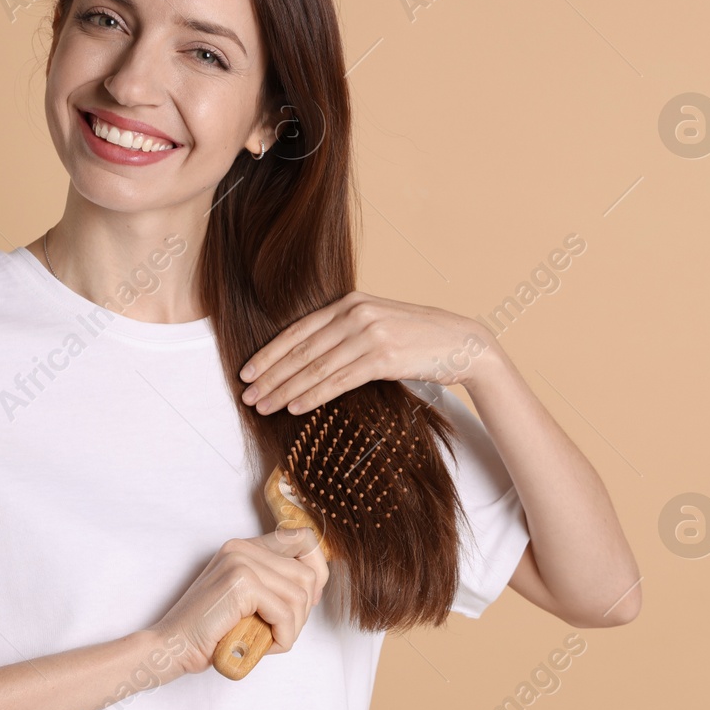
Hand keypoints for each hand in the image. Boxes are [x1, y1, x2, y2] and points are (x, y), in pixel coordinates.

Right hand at [149, 527, 329, 674]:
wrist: (171, 647)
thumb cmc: (210, 631)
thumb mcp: (247, 600)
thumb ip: (273, 585)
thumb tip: (316, 587)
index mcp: (245, 547)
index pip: (302, 539)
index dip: (317, 569)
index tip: (307, 599)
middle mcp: (243, 548)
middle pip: (308, 573)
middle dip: (304, 610)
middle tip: (282, 631)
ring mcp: (241, 562)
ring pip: (300, 595)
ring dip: (293, 627)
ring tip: (270, 640)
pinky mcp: (242, 583)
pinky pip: (286, 612)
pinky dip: (284, 636)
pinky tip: (265, 645)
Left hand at [238, 291, 495, 413]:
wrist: (463, 342)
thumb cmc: (419, 338)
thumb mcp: (379, 324)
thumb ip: (347, 331)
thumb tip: (312, 357)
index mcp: (350, 301)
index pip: (299, 330)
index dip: (269, 353)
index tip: (247, 372)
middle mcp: (356, 313)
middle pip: (301, 350)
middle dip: (270, 375)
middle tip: (247, 395)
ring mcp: (369, 333)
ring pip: (316, 367)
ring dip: (285, 389)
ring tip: (263, 406)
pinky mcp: (384, 357)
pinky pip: (339, 380)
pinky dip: (313, 395)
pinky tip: (295, 407)